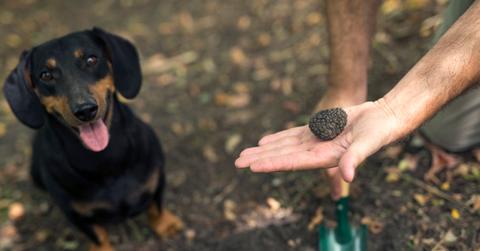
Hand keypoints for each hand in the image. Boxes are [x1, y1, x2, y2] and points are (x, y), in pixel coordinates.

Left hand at [235, 100, 399, 181]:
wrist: (384, 119)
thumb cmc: (379, 133)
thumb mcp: (367, 144)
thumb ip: (355, 159)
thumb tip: (346, 176)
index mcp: (324, 157)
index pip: (291, 162)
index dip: (271, 164)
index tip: (251, 166)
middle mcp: (315, 152)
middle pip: (281, 156)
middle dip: (259, 159)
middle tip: (237, 162)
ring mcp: (315, 141)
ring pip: (282, 146)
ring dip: (263, 150)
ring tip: (244, 153)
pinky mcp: (317, 129)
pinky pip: (292, 134)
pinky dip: (277, 137)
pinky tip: (263, 141)